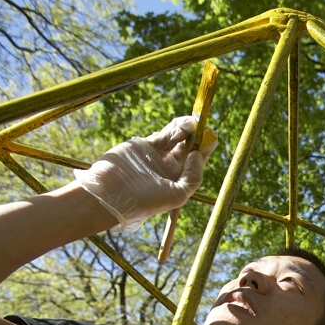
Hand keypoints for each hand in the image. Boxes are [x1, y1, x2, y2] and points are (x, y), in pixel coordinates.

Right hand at [73, 116, 217, 231]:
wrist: (112, 193)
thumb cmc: (145, 199)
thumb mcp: (178, 195)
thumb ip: (193, 176)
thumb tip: (198, 155)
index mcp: (178, 180)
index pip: (196, 161)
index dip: (205, 148)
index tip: (211, 136)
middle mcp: (169, 167)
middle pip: (188, 147)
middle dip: (196, 136)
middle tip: (202, 125)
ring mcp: (157, 155)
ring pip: (176, 137)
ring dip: (185, 129)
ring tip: (191, 125)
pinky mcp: (145, 145)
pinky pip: (163, 135)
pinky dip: (172, 129)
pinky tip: (180, 128)